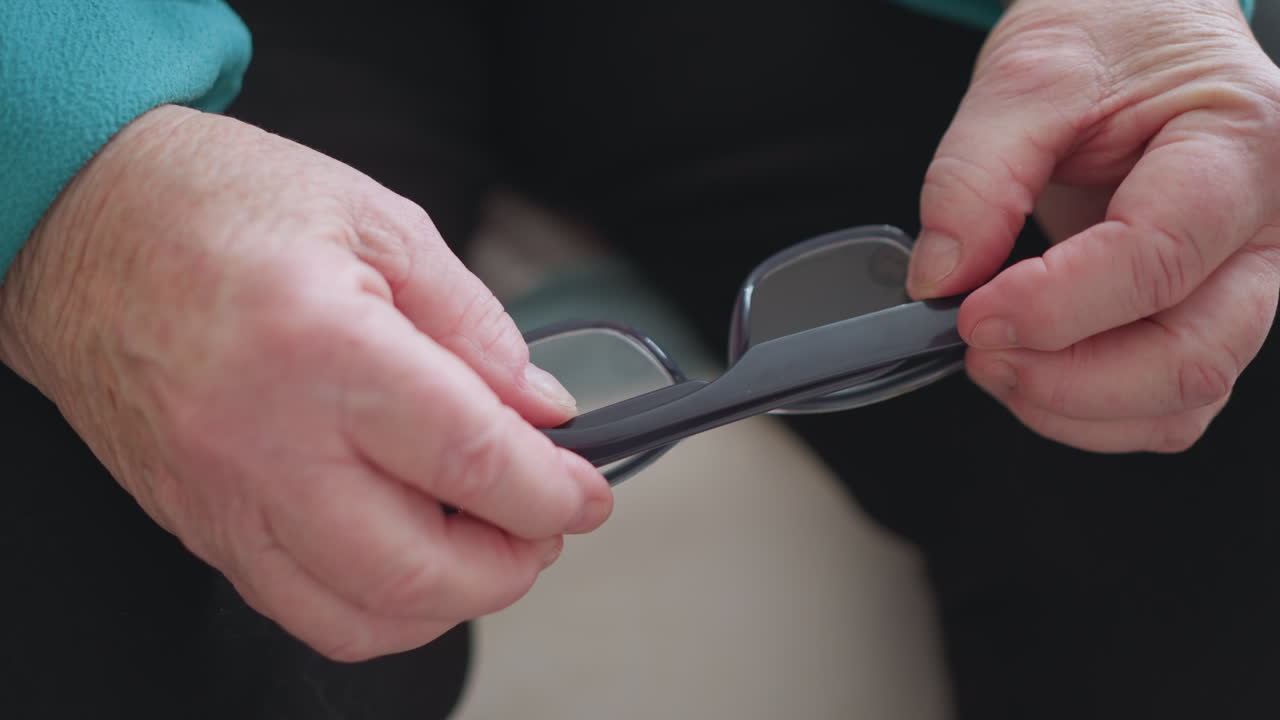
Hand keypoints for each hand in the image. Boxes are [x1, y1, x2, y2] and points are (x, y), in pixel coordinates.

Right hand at [0, 105, 611, 659]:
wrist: (79, 222)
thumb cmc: (217, 203)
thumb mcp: (378, 222)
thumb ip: (475, 326)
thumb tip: (541, 410)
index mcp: (323, 347)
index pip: (472, 460)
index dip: (553, 491)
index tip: (588, 491)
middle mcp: (266, 442)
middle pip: (420, 570)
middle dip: (514, 563)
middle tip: (547, 521)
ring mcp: (224, 497)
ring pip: (360, 615)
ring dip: (451, 599)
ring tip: (487, 541)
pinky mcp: (201, 523)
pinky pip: (299, 608)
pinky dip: (378, 605)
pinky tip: (412, 554)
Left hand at [907, 0, 1279, 451]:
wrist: (1143, 25)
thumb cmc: (1108, 35)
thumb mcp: (1027, 73)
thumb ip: (975, 176)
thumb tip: (940, 279)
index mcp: (1241, 144)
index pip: (1157, 257)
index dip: (1053, 306)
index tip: (967, 314)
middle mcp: (1268, 225)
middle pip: (1190, 354)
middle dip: (1065, 379)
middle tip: (976, 347)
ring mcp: (1247, 280)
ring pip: (1184, 398)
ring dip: (1073, 404)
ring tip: (996, 358)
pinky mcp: (1211, 313)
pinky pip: (1168, 403)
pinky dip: (1091, 409)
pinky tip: (1034, 368)